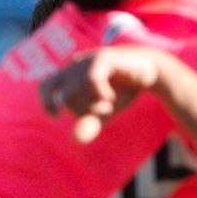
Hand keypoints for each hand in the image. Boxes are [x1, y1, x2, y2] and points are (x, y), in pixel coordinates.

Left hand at [39, 46, 168, 143]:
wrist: (151, 70)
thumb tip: (74, 140)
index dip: (46, 102)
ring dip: (95, 106)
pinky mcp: (103, 57)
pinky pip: (91, 81)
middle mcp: (76, 65)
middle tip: (104, 112)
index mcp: (71, 74)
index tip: (55, 116)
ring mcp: (88, 59)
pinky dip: (101, 95)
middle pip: (67, 97)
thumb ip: (91, 123)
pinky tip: (112, 97)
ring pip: (77, 91)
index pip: (45, 86)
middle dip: (84, 111)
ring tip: (110, 104)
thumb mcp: (106, 110)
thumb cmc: (123, 90)